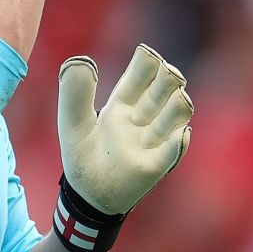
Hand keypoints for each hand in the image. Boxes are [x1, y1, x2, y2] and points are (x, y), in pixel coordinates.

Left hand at [56, 46, 192, 216]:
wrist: (88, 196)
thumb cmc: (82, 157)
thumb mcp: (71, 123)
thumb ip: (74, 93)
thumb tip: (82, 60)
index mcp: (123, 103)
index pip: (142, 74)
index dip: (148, 62)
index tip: (147, 56)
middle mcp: (144, 117)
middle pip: (165, 88)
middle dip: (169, 78)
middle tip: (167, 73)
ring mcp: (154, 140)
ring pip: (178, 113)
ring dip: (178, 105)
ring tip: (179, 98)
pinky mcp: (158, 164)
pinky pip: (175, 149)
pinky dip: (179, 141)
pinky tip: (180, 134)